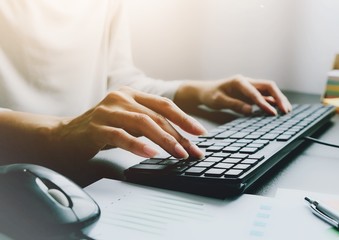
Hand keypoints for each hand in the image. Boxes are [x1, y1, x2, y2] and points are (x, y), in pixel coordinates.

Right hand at [53, 87, 205, 160]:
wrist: (66, 135)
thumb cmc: (102, 129)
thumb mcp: (127, 120)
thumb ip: (149, 122)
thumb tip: (179, 138)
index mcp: (131, 94)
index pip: (163, 104)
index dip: (184, 118)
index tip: (200, 133)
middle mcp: (120, 98)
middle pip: (156, 115)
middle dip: (178, 135)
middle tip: (192, 151)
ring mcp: (107, 111)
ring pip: (142, 124)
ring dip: (163, 140)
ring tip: (178, 154)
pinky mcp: (95, 128)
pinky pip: (120, 136)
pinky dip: (137, 145)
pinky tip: (150, 153)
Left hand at [174, 75, 291, 114]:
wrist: (206, 91)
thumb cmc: (211, 95)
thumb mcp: (218, 101)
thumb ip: (234, 104)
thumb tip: (250, 110)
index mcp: (239, 81)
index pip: (255, 92)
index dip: (264, 103)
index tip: (272, 113)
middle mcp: (247, 82)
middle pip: (268, 87)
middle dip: (278, 98)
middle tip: (286, 111)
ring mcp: (250, 87)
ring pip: (269, 91)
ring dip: (279, 100)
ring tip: (287, 111)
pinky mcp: (251, 94)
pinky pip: (265, 97)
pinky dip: (273, 103)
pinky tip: (279, 110)